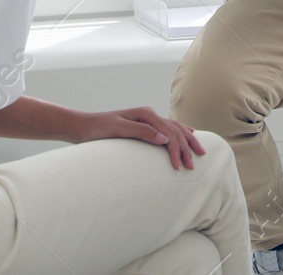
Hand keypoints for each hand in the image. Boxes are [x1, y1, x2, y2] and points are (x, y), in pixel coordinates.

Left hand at [67, 106, 206, 169]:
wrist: (83, 127)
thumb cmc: (97, 129)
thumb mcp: (118, 130)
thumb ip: (141, 132)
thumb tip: (165, 138)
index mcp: (145, 114)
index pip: (168, 133)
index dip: (176, 150)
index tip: (178, 168)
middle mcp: (149, 114)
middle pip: (176, 130)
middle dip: (186, 148)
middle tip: (192, 166)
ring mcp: (147, 118)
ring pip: (175, 127)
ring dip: (187, 140)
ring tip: (199, 152)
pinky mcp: (144, 124)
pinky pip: (169, 127)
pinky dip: (181, 131)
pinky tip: (188, 133)